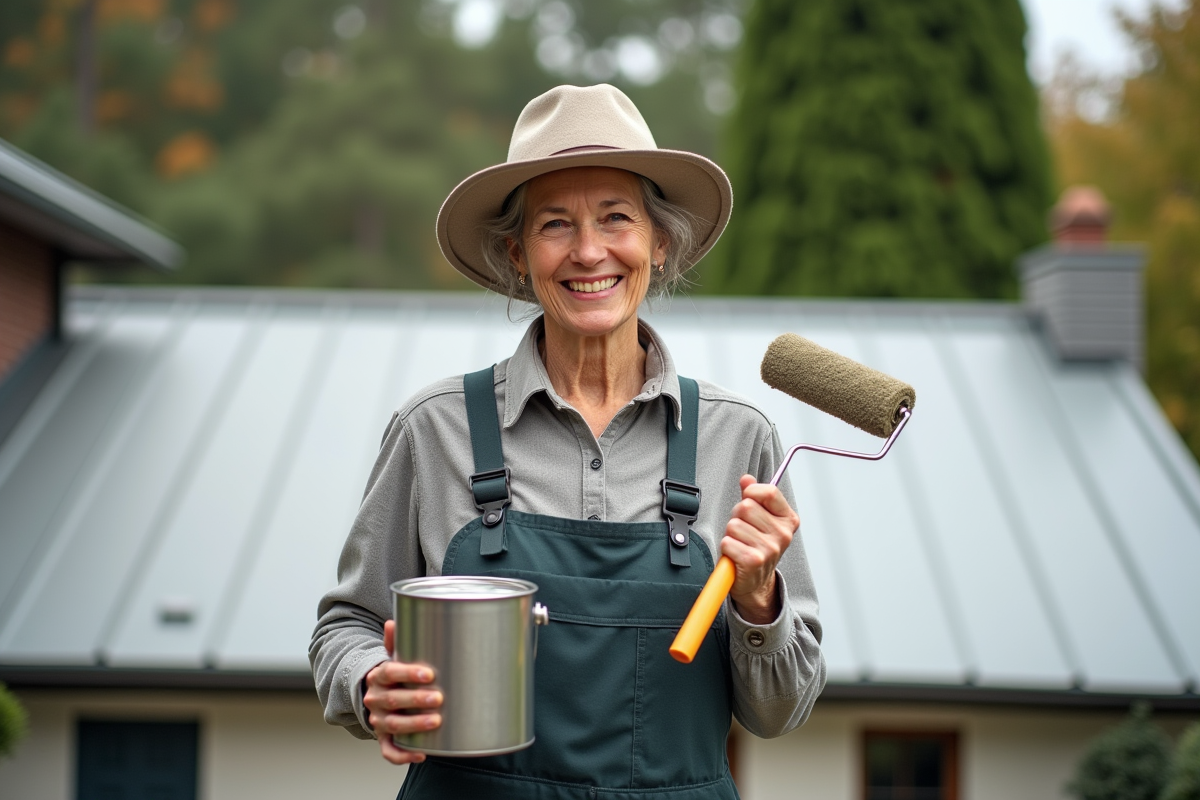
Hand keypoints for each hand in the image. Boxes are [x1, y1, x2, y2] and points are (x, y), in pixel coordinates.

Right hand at [363, 619, 442, 764]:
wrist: (375, 697)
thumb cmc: (393, 677)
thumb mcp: (392, 658)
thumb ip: (395, 643)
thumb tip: (392, 621)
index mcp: (378, 677)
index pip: (389, 672)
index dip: (408, 673)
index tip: (429, 674)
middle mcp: (374, 699)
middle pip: (392, 700)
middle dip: (415, 700)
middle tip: (438, 698)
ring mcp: (378, 720)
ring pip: (392, 725)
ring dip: (414, 725)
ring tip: (436, 722)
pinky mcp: (383, 738)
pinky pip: (388, 751)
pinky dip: (403, 755)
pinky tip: (422, 754)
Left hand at [721, 475, 799, 624]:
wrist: (755, 582)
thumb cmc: (755, 546)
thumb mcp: (759, 519)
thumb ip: (752, 496)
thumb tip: (746, 479)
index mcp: (788, 519)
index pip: (769, 492)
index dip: (752, 492)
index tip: (749, 499)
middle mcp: (783, 534)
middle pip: (746, 506)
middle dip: (737, 516)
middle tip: (742, 530)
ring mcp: (770, 549)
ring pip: (734, 525)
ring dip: (730, 534)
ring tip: (739, 543)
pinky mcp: (754, 561)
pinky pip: (728, 542)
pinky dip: (726, 548)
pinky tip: (735, 555)